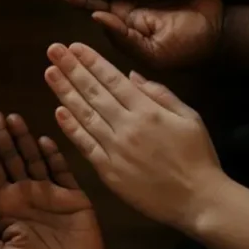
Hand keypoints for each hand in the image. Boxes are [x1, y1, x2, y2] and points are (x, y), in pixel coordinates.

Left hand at [44, 43, 224, 229]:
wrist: (198, 201)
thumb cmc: (197, 157)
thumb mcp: (189, 117)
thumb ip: (160, 93)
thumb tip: (132, 75)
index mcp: (148, 111)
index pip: (113, 79)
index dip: (91, 61)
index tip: (74, 47)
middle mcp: (127, 126)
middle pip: (93, 92)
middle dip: (71, 68)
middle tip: (53, 50)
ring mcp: (115, 149)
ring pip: (84, 115)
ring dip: (64, 92)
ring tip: (50, 72)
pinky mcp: (108, 171)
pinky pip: (85, 145)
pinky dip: (71, 128)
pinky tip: (58, 111)